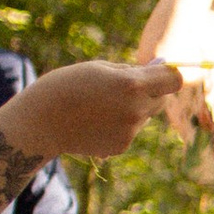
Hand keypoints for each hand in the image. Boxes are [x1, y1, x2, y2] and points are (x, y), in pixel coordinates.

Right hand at [12, 60, 182, 163]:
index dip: (168, 75)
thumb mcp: (100, 68)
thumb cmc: (67, 86)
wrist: (40, 122)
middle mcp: (136, 110)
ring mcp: (130, 131)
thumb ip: (132, 71)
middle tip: (123, 88)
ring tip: (100, 106)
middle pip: (161, 99)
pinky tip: (95, 122)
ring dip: (132, 109)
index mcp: (132, 84)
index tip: (160, 73)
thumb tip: (160, 70)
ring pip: (144, 116)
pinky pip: (130, 130)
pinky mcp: (121, 146)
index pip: (173, 80)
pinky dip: (120, 125)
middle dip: (150, 92)